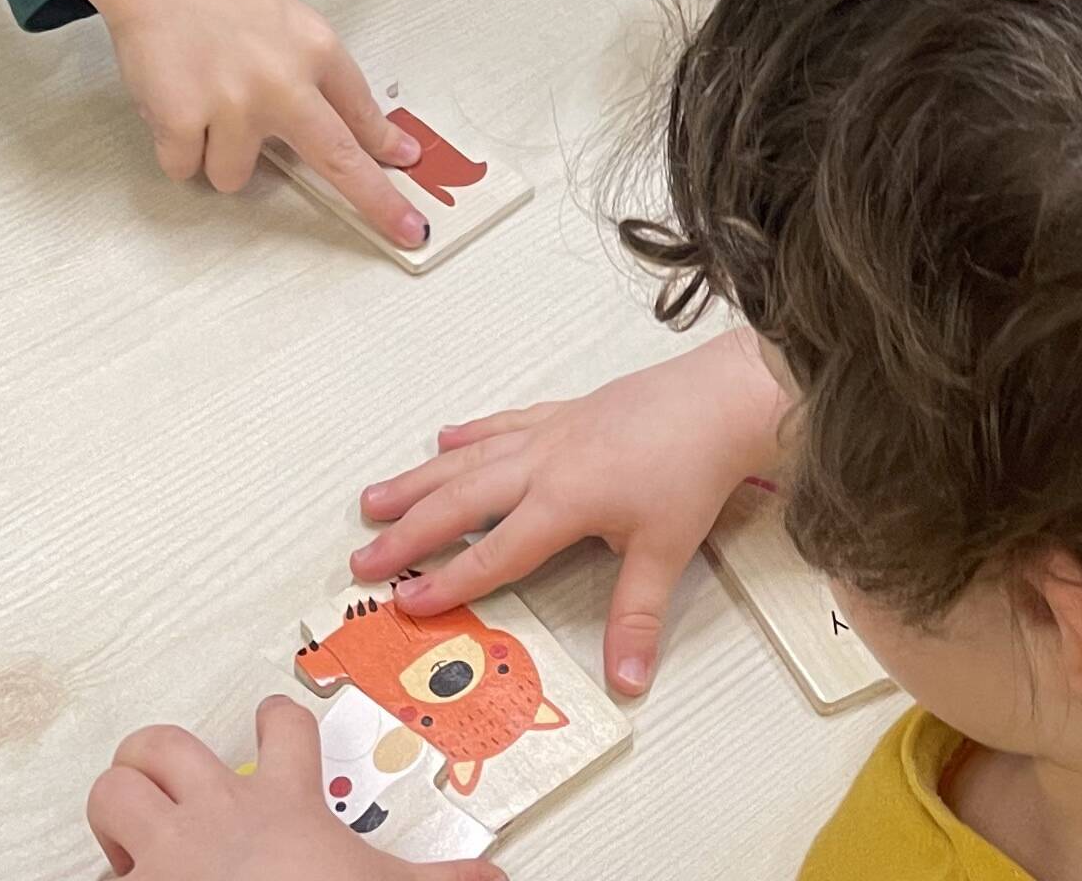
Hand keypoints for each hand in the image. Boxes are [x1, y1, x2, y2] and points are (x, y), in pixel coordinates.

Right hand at [75, 0, 429, 250]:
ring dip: (220, 155)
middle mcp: (283, 82)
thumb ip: (319, 76)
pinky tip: (174, 105)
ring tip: (204, 105)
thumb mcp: (292, 23)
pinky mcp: (182, 121)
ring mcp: (232, 106)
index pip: (362, 113)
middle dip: (376, 202)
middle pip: (337, 160)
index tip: (408, 170)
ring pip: (235, 177)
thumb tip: (353, 132)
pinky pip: (185, 169)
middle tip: (404, 229)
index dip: (386, 149)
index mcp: (316, 50)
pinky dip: (177, 149)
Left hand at [89, 699, 501, 878]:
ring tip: (134, 827)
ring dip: (119, 803)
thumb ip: (445, 878)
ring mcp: (167, 853)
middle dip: (158, 754)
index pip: (281, 729)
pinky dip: (111, 878)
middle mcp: (216, 815)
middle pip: (163, 745)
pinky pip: (100, 875)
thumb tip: (497, 878)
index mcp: (282, 804)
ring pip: (115, 791)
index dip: (278, 719)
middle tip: (169, 777)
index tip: (274, 720)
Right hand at [350, 328, 794, 696]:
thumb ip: (637, 618)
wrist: (719, 399)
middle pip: (460, 502)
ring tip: (374, 499)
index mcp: (561, 502)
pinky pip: (504, 423)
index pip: (492, 553)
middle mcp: (542, 463)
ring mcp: (550, 433)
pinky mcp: (565, 412)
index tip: (404, 603)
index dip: (447, 582)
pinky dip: (471, 433)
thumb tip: (629, 681)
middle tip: (361, 559)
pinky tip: (444, 438)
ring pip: (469, 459)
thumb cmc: (691, 470)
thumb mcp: (666, 552)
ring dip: (419, 480)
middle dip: (408, 533)